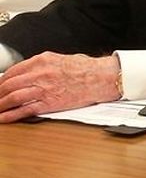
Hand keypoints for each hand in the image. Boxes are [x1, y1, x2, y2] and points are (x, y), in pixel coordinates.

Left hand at [0, 52, 121, 121]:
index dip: (1, 81)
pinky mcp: (49, 103)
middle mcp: (40, 74)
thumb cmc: (87, 69)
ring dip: (0, 104)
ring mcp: (43, 89)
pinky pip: (24, 110)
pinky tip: (4, 118)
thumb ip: (43, 65)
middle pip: (8, 84)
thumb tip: (30, 73)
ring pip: (12, 97)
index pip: (13, 71)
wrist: (102, 77)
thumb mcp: (61, 59)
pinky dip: (10, 115)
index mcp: (42, 61)